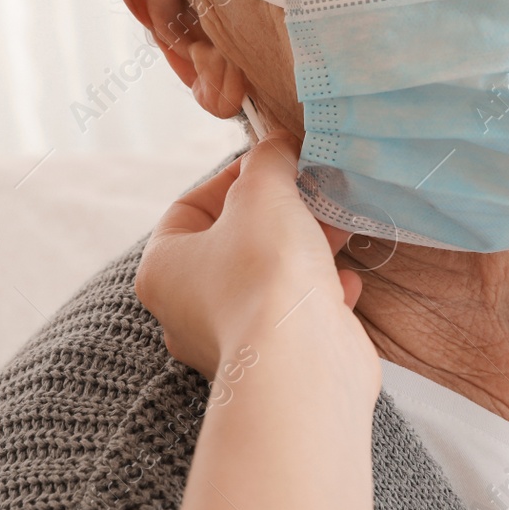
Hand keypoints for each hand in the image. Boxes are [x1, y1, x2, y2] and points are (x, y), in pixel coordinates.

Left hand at [135, 134, 375, 383]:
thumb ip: (268, 160)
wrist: (302, 360)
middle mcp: (186, 311)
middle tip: (312, 193)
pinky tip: (345, 283)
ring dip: (305, 251)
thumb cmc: (266, 271)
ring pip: (267, 279)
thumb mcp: (264, 190)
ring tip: (338, 229)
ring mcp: (230, 340)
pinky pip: (294, 315)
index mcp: (163, 269)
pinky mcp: (273, 361)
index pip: (189, 208)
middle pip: (232, 242)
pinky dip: (320, 294)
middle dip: (278, 214)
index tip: (274, 166)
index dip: (232, 178)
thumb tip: (278, 147)